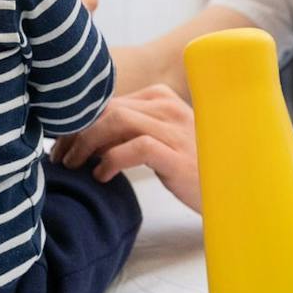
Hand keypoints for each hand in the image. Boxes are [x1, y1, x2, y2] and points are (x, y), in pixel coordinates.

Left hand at [53, 86, 201, 211]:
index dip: (79, 121)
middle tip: (60, 157)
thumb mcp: (161, 142)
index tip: (61, 143)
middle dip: (76, 133)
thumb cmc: (193, 169)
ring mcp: (176, 131)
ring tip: (74, 165)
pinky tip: (101, 175)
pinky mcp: (178, 157)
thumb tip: (85, 139)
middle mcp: (169, 108)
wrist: (232, 193)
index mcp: (162, 99)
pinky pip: (136, 148)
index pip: (110, 102)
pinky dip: (111, 159)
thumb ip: (130, 134)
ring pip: (117, 121)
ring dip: (87, 144)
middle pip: (109, 109)